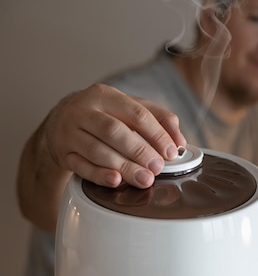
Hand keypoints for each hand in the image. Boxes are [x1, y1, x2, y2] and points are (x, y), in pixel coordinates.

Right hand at [43, 83, 186, 187]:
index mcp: (104, 95)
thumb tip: (179, 140)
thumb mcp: (130, 107)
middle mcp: (83, 111)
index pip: (136, 113)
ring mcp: (69, 133)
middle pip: (114, 131)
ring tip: (144, 178)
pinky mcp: (63, 153)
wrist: (60, 121)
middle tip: (158, 167)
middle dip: (140, 151)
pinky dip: (100, 175)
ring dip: (124, 167)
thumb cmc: (103, 114)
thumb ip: (159, 119)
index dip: (157, 134)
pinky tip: (116, 180)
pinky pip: (80, 166)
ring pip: (97, 150)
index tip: (171, 151)